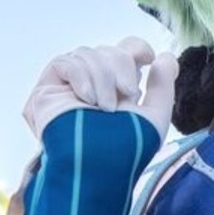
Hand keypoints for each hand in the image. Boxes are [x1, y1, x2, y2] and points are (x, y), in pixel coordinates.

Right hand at [23, 36, 177, 141]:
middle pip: (109, 51)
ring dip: (102, 78)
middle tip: (126, 96)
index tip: (148, 57)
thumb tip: (167, 57)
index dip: (137, 47)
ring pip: (87, 54)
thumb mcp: (153, 119)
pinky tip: (87, 99)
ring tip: (105, 108)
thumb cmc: (126, 153)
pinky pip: (64, 63)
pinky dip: (80, 76)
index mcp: (117, 90)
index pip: (124, 50)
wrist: (97, 166)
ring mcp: (69, 88)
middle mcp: (93, 86)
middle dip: (121, 68)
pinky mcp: (46, 90)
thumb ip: (162, 88)